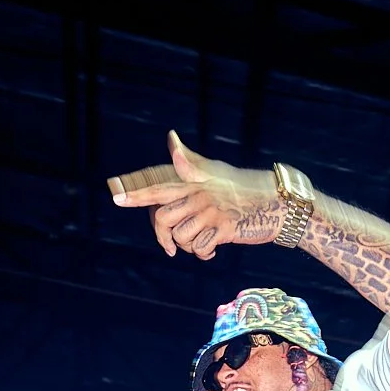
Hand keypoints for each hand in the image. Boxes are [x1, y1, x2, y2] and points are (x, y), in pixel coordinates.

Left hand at [108, 130, 276, 260]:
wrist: (273, 201)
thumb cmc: (240, 186)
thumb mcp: (214, 171)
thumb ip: (189, 162)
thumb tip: (171, 137)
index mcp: (193, 180)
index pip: (158, 186)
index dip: (136, 193)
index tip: (116, 195)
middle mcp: (199, 194)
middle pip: (163, 218)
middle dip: (163, 236)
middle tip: (170, 246)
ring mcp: (212, 211)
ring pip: (181, 237)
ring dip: (187, 246)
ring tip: (200, 241)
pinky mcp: (225, 228)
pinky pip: (201, 248)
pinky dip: (204, 254)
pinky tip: (212, 250)